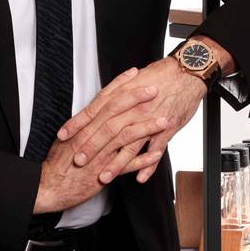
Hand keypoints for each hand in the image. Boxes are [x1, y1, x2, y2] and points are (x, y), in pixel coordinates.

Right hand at [32, 68, 165, 213]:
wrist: (48, 187)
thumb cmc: (58, 163)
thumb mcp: (68, 137)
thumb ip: (83, 125)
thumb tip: (96, 113)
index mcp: (83, 125)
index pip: (104, 99)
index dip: (120, 85)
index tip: (134, 73)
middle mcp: (90, 136)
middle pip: (116, 112)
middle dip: (136, 99)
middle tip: (154, 89)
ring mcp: (97, 154)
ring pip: (124, 136)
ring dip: (146, 127)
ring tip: (164, 120)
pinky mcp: (102, 173)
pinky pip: (126, 165)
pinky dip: (142, 160)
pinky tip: (157, 153)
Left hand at [57, 57, 208, 184]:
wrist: (186, 72)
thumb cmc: (159, 75)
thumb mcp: (131, 81)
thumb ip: (114, 94)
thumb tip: (97, 104)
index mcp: (121, 95)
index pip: (93, 111)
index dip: (77, 124)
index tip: (63, 136)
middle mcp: (133, 109)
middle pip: (107, 130)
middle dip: (92, 147)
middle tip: (78, 161)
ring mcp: (150, 120)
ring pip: (129, 144)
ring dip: (116, 163)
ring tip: (103, 176)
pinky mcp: (167, 129)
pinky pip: (156, 150)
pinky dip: (148, 165)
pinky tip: (139, 178)